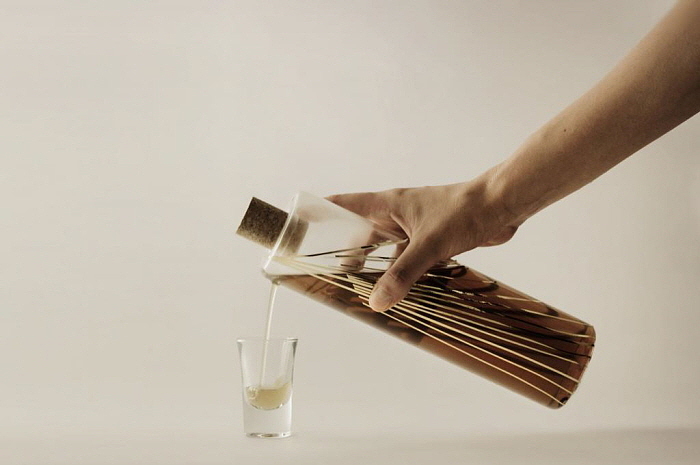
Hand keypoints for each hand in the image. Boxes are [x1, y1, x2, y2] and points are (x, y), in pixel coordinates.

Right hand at [327, 176, 519, 311]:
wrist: (501, 205)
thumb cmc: (463, 211)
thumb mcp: (429, 245)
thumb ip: (402, 274)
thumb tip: (376, 302)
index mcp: (388, 204)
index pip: (344, 204)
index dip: (321, 213)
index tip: (301, 227)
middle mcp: (397, 214)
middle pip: (362, 232)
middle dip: (348, 251)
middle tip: (333, 275)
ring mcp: (415, 226)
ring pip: (387, 247)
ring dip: (378, 265)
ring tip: (362, 288)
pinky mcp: (433, 237)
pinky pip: (409, 256)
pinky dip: (402, 271)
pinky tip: (399, 288)